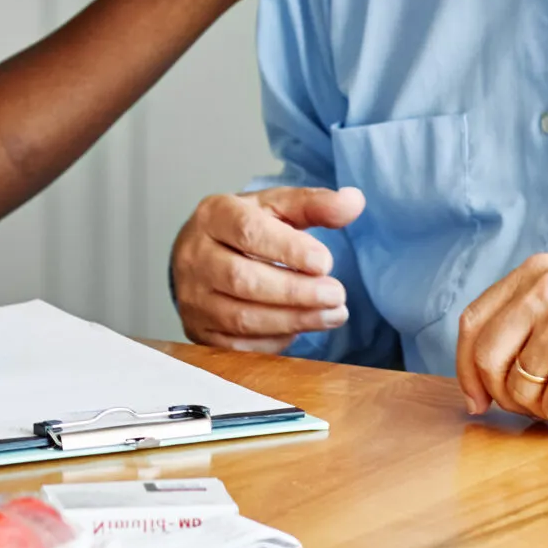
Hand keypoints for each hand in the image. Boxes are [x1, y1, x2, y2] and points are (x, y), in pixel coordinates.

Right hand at [172, 185, 365, 351]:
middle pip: (243, 279)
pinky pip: (238, 345)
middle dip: (295, 292)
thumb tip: (354, 202)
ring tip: (333, 314)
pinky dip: (275, 340)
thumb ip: (314, 204)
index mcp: (214, 216)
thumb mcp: (276, 207)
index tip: (325, 262)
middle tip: (336, 294)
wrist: (198, 256)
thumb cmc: (243, 229)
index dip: (288, 249)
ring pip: (241, 317)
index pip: (248, 232)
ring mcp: (193, 297)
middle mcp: (195, 256)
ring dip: (293, 320)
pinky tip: (302, 329)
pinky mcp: (199, 330)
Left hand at [454, 254, 547, 429]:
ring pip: (522, 393)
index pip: (472, 324)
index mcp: (536, 272)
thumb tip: (481, 375)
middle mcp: (544, 292)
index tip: (477, 398)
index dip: (467, 368)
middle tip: (541, 406)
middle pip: (487, 362)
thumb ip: (530, 316)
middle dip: (505, 397)